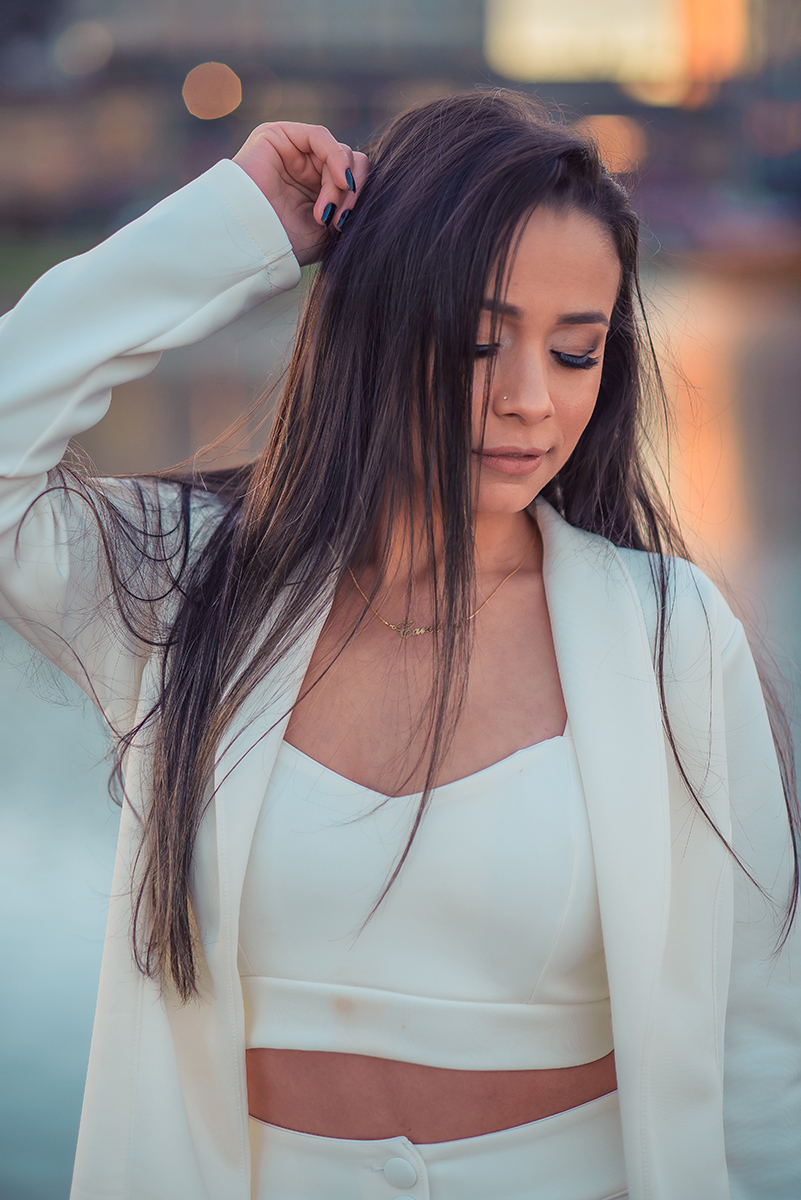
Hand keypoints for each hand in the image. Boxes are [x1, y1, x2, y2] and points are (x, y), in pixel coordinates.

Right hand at [232, 122, 368, 265]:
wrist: (249, 243)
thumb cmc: (285, 244)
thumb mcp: (329, 231)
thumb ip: (350, 209)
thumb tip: (374, 193)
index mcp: (318, 191)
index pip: (354, 180)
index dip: (360, 197)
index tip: (349, 224)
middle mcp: (308, 169)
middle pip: (351, 164)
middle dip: (353, 191)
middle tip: (342, 218)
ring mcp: (294, 151)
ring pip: (339, 152)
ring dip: (340, 183)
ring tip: (327, 211)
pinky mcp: (278, 135)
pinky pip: (320, 136)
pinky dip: (335, 158)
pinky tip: (338, 181)